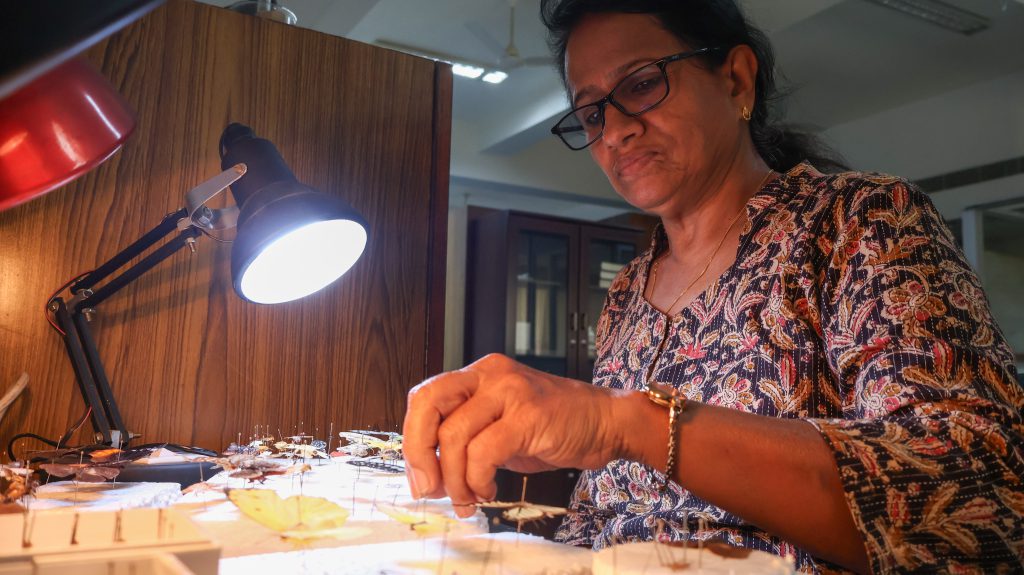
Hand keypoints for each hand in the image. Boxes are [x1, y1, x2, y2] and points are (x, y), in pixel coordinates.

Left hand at [403, 354, 630, 516]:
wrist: (606, 422)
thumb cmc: (554, 426)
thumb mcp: (500, 424)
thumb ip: (465, 438)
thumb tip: (429, 473)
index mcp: (478, 374)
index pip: (424, 396)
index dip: (412, 439)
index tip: (418, 475)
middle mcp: (490, 375)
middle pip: (428, 404)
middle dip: (419, 452)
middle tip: (428, 487)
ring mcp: (510, 392)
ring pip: (454, 435)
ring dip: (455, 479)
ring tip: (467, 498)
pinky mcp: (529, 415)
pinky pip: (484, 452)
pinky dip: (478, 479)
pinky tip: (487, 490)